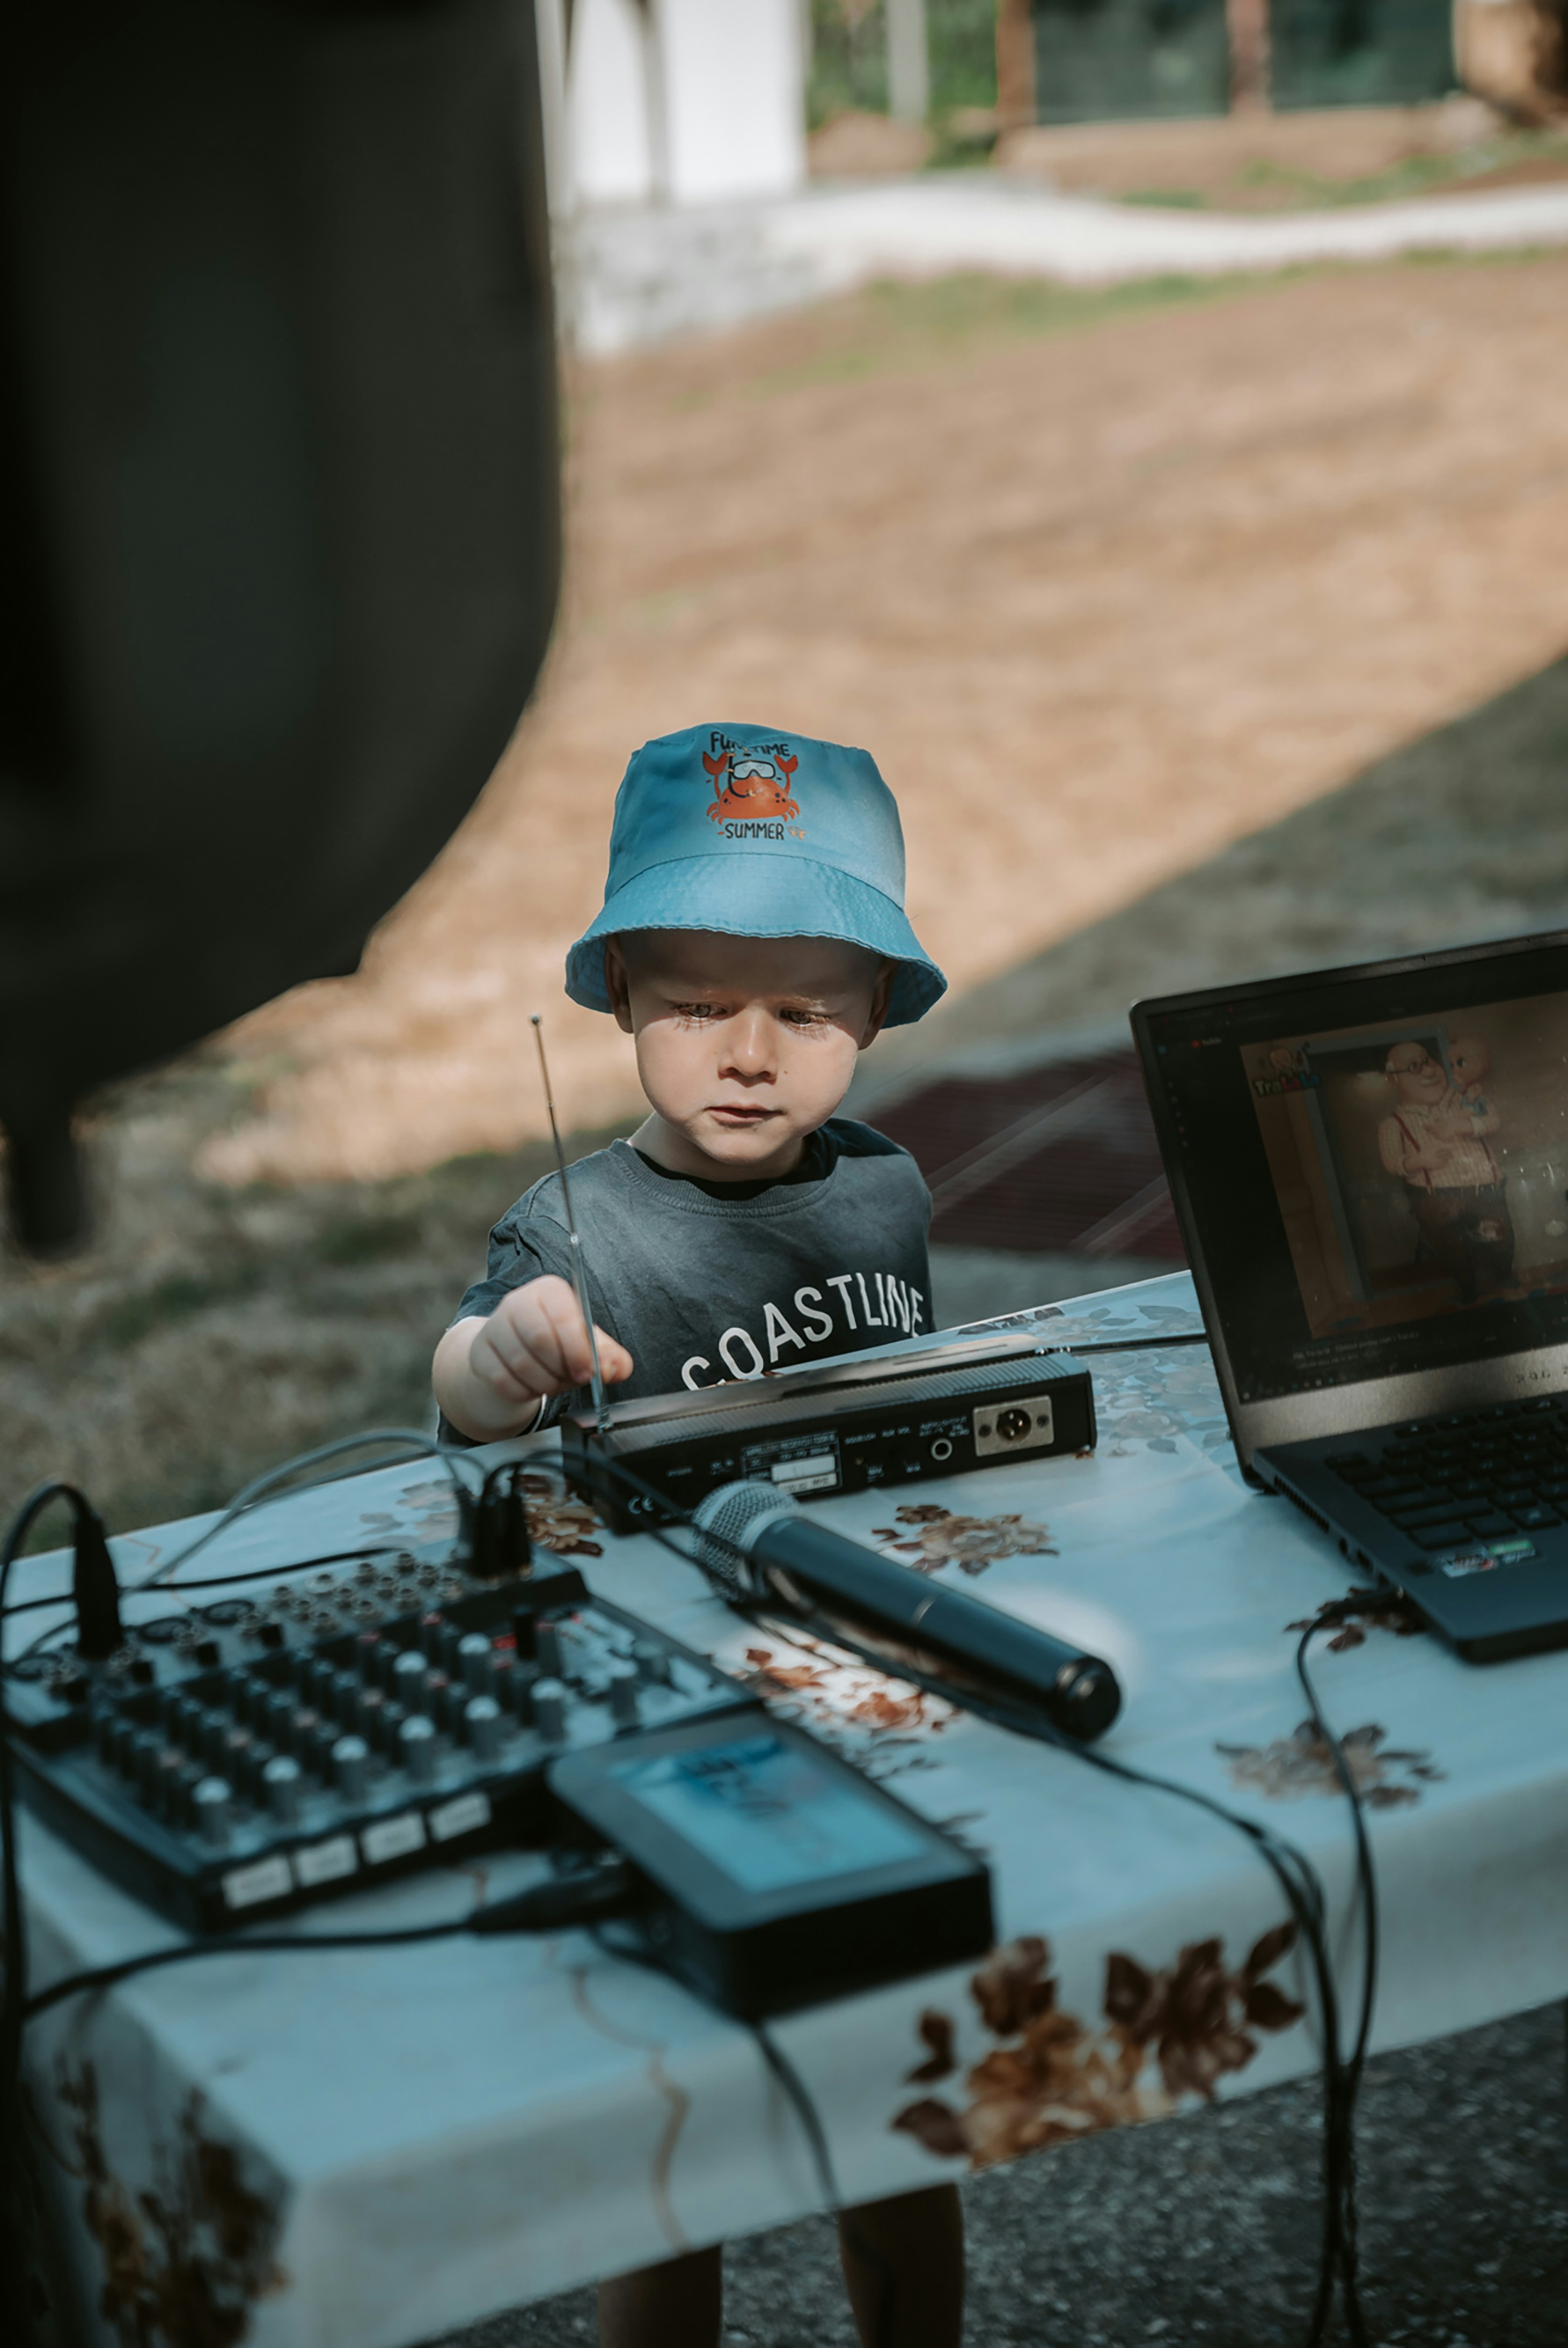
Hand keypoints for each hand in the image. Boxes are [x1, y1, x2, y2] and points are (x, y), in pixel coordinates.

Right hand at [434, 1276, 633, 1440]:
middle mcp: (517, 1301)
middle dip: (561, 1369)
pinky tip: (532, 1387)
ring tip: (553, 1383)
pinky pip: (502, 1380)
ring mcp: (494, 1326)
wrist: (518, 1353)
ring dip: (544, 1384)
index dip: (577, 1349)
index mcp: (550, 1291)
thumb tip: (614, 1368)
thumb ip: (610, 1357)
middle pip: (540, 1340)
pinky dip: (523, 1392)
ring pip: (521, 1363)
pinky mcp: (480, 1352)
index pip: (562, 1315)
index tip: (587, 1372)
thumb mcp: (588, 1345)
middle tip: (570, 1380)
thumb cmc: (559, 1344)